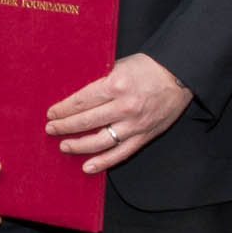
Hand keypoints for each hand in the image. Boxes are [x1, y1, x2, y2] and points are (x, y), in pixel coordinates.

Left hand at [46, 51, 192, 173]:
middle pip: (86, 121)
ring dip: (78, 146)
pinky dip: (103, 162)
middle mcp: (124, 106)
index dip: (63, 109)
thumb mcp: (120, 66)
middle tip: (51, 129)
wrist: (180, 75)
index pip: (81, 101)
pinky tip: (88, 167)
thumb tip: (75, 96)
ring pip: (100, 141)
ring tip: (64, 146)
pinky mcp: (144, 136)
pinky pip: (120, 153)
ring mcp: (135, 124)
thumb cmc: (148, 67)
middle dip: (64, 127)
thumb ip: (99, 80)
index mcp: (116, 85)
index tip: (51, 113)